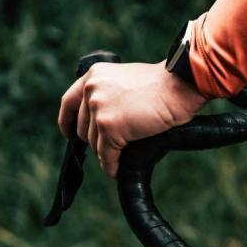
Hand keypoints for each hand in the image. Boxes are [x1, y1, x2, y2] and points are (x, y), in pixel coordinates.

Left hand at [58, 61, 207, 177]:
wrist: (179, 85)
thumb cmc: (162, 84)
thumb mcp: (125, 79)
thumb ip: (108, 92)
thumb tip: (100, 118)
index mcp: (93, 75)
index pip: (68, 102)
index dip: (67, 122)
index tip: (69, 134)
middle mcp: (91, 89)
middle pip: (82, 128)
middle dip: (94, 141)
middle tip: (110, 148)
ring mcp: (98, 108)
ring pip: (94, 144)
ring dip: (106, 154)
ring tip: (117, 159)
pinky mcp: (109, 126)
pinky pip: (106, 155)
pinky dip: (111, 166)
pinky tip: (117, 170)